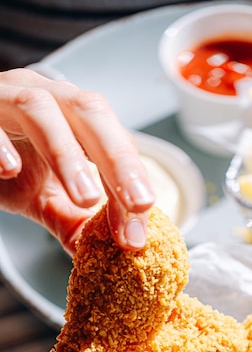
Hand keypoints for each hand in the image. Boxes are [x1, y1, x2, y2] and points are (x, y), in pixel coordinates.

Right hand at [0, 68, 154, 254]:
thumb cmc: (6, 165)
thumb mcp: (45, 199)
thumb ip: (76, 221)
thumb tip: (112, 254)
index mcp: (72, 115)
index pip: (115, 142)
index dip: (133, 184)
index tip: (138, 232)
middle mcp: (45, 97)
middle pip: (90, 113)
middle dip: (119, 160)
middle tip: (137, 204)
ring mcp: (6, 97)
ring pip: (41, 109)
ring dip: (68, 154)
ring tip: (86, 198)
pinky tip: (11, 169)